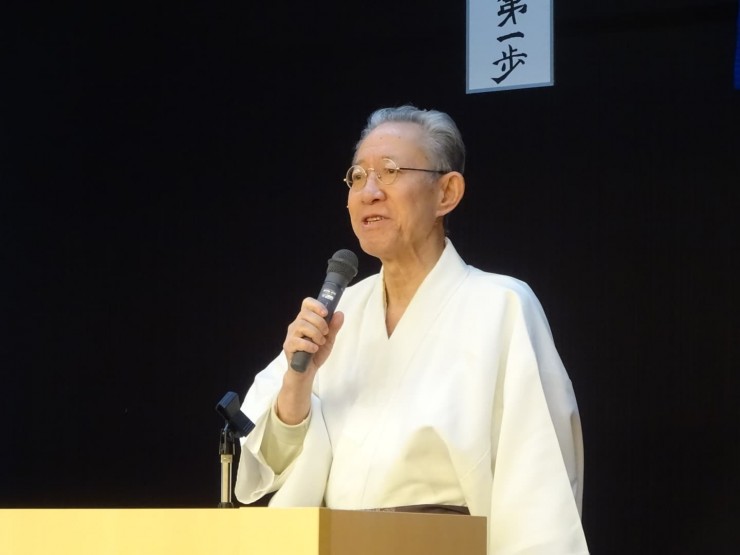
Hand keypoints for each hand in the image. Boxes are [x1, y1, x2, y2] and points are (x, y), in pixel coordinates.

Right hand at [277, 297, 343, 423]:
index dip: (316, 305)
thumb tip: (340, 313)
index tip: (325, 313)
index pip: (307, 303)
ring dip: (315, 334)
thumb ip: (334, 327)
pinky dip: (309, 345)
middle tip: (326, 334)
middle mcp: (296, 325)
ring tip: (320, 342)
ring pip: (301, 325)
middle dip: (320, 323)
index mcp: (306, 320)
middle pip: (305, 314)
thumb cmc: (316, 353)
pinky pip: (297, 341)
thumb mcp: (329, 339)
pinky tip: (314, 349)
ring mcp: (291, 335)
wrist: (307, 372)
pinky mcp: (288, 346)